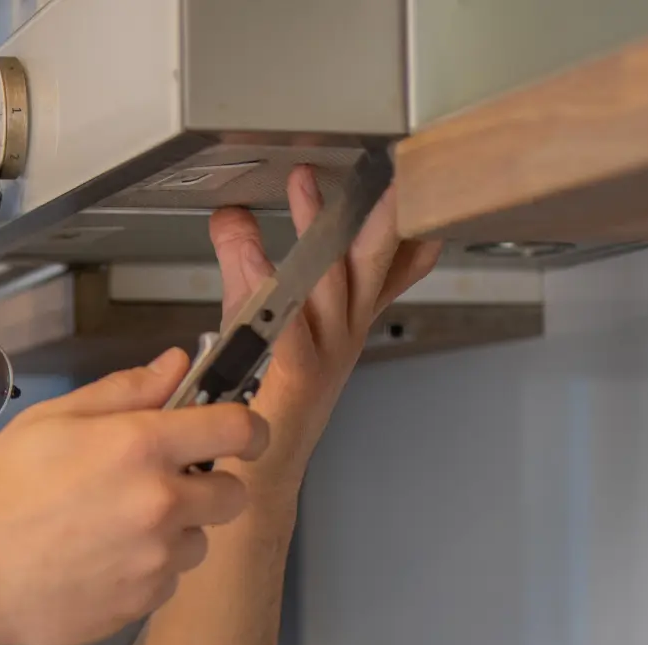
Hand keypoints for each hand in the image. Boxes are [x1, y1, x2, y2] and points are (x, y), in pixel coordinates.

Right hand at [0, 349, 267, 644]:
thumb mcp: (52, 420)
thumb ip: (125, 390)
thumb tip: (177, 364)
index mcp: (140, 447)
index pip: (238, 429)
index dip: (248, 428)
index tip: (241, 434)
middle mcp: (160, 504)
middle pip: (234, 494)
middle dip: (210, 485)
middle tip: (165, 484)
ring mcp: (155, 560)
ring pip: (199, 540)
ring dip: (175, 531)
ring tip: (114, 527)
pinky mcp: (144, 603)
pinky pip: (168, 579)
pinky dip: (147, 569)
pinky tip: (98, 560)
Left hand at [207, 165, 442, 471]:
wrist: (260, 474)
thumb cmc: (264, 400)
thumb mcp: (262, 318)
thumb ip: (250, 264)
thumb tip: (232, 214)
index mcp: (347, 318)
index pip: (388, 264)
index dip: (407, 220)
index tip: (416, 178)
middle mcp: (345, 334)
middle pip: (371, 264)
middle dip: (378, 212)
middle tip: (381, 168)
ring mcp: (327, 357)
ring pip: (333, 288)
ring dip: (319, 234)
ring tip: (304, 188)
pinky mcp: (297, 383)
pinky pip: (290, 333)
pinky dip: (273, 294)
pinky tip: (258, 261)